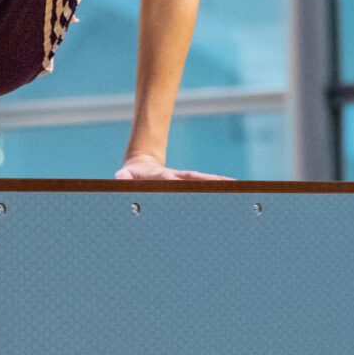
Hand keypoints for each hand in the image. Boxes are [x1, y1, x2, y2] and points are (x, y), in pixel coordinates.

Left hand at [114, 153, 232, 181]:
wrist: (141, 166)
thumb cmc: (130, 177)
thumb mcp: (123, 177)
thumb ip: (121, 178)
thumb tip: (119, 178)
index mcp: (159, 176)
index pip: (169, 179)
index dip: (175, 182)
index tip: (183, 185)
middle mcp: (174, 176)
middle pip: (192, 177)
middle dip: (206, 180)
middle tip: (223, 183)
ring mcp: (182, 178)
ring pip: (201, 180)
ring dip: (216, 182)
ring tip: (234, 185)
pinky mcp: (187, 182)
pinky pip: (203, 184)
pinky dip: (217, 185)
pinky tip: (231, 187)